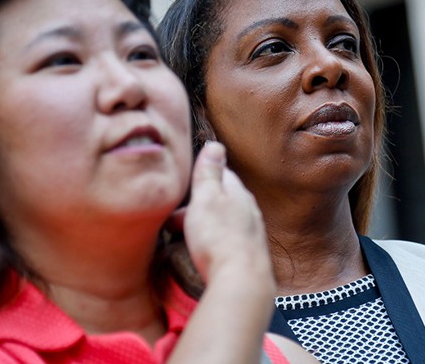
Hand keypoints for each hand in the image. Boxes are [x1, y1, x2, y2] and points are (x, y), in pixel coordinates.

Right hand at [181, 141, 270, 283]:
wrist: (241, 280)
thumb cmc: (219, 237)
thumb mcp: (207, 198)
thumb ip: (210, 173)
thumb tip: (216, 145)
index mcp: (238, 192)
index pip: (221, 173)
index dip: (200, 177)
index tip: (183, 183)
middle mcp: (249, 210)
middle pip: (220, 199)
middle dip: (197, 205)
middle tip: (173, 217)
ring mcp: (250, 233)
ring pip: (223, 221)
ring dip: (202, 224)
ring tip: (181, 236)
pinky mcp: (247, 254)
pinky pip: (225, 240)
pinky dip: (211, 241)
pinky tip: (202, 251)